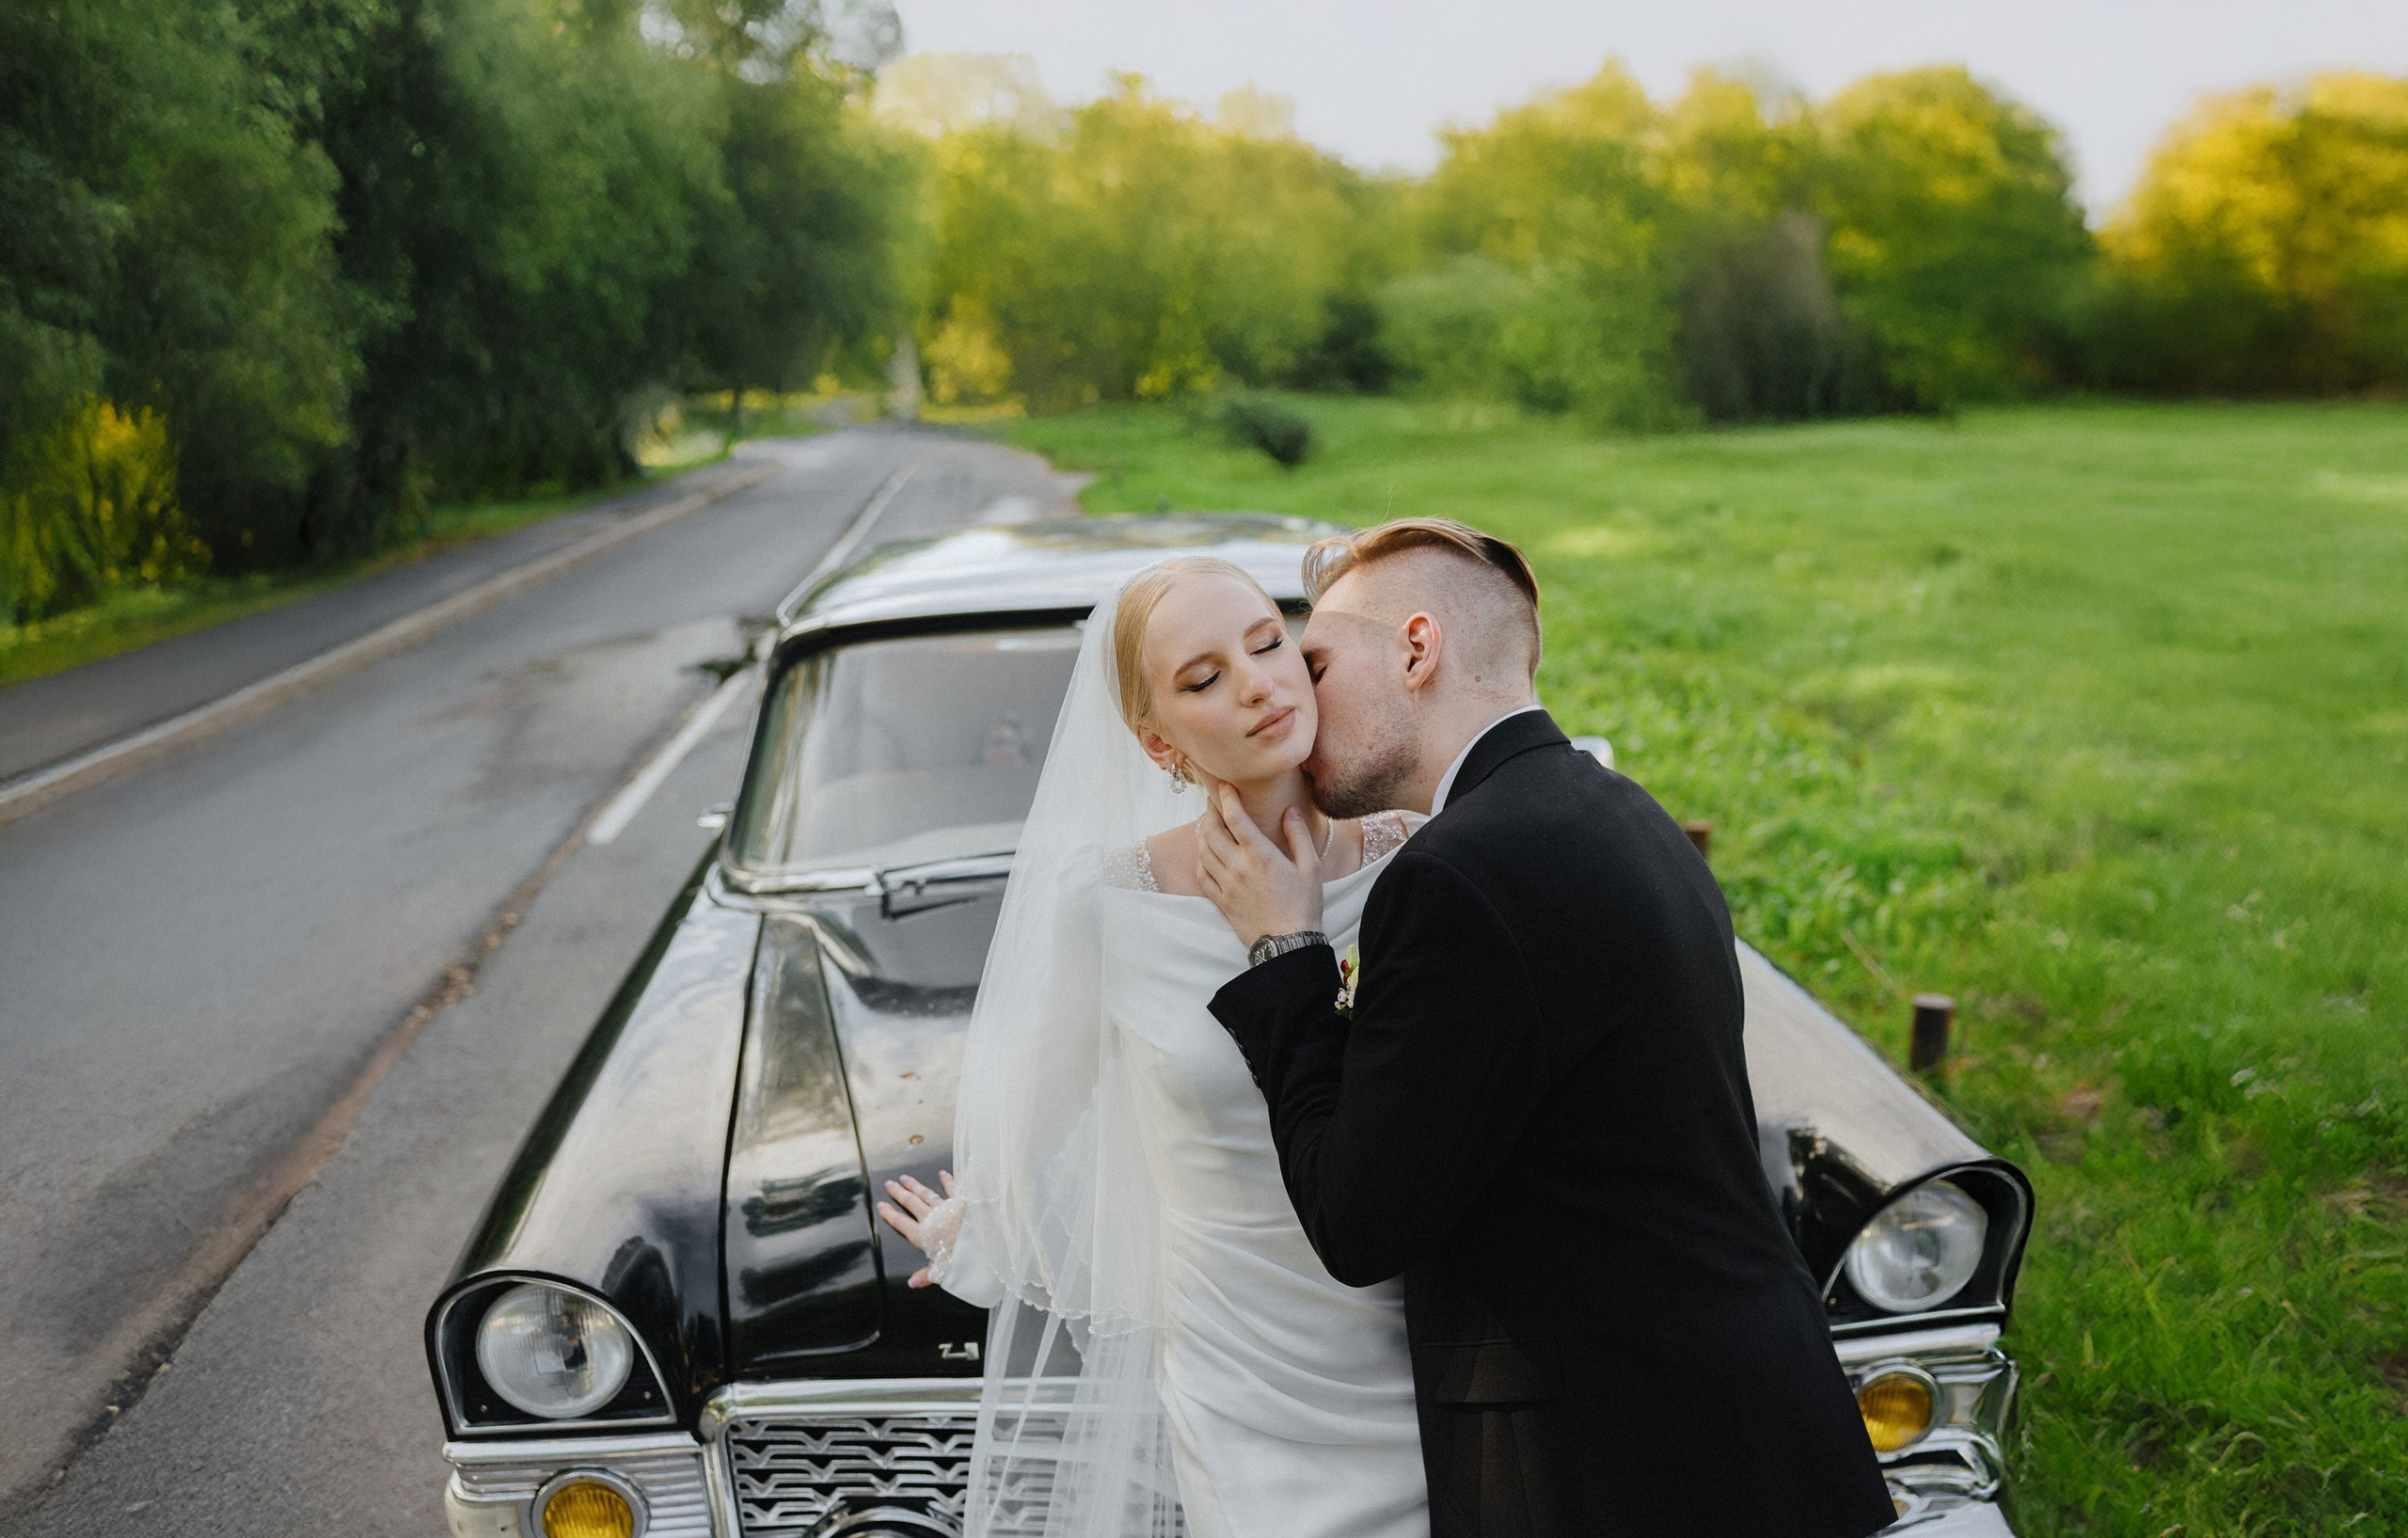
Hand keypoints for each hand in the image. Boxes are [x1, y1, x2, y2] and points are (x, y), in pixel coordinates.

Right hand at [877, 1170, 954, 1288]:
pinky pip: (952, 1188)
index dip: (890, 1214)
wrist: (983, 1243)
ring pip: (926, 1194)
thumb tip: (912, 1283)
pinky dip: (947, 1180)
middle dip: (899, 1193)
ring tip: (904, 1178)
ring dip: (915, 1186)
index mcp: (924, 1235)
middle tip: (889, 1184)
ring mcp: (945, 1208)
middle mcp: (931, 1218)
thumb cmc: (961, 1258)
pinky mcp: (961, 1202)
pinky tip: (942, 1173)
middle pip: (911, 1203)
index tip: (881, 1205)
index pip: (902, 1223)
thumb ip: (925, 1275)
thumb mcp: (941, 1271)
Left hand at [1196, 784, 1325, 947]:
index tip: (1224, 786)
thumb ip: (1298, 835)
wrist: (1288, 943)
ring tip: (1208, 825)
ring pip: (1203, 851)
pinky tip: (1205, 855)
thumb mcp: (1310, 867)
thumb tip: (1289, 811)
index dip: (1227, 798)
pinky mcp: (1221, 901)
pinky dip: (1200, 860)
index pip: (1235, 818)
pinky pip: (1202, 876)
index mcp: (1260, 855)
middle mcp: (1238, 867)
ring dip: (1203, 834)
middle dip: (1210, 812)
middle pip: (1211, 831)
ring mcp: (1226, 885)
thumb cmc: (1303, 904)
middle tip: (1214, 804)